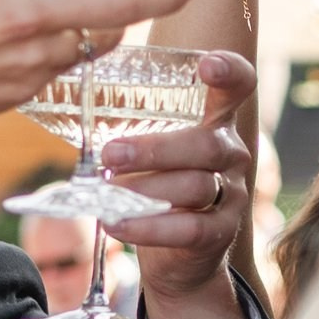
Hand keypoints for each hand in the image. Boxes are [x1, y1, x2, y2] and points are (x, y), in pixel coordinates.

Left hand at [101, 52, 254, 293]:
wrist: (183, 254)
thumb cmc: (160, 185)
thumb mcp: (153, 151)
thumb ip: (134, 129)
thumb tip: (78, 111)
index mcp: (217, 120)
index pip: (239, 85)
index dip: (230, 72)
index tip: (207, 64)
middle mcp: (232, 152)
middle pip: (206, 144)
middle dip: (155, 149)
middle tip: (111, 154)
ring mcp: (233, 193)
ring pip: (195, 186)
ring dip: (145, 189)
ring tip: (107, 193)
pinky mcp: (222, 232)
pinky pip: (190, 229)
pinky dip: (149, 228)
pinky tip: (116, 224)